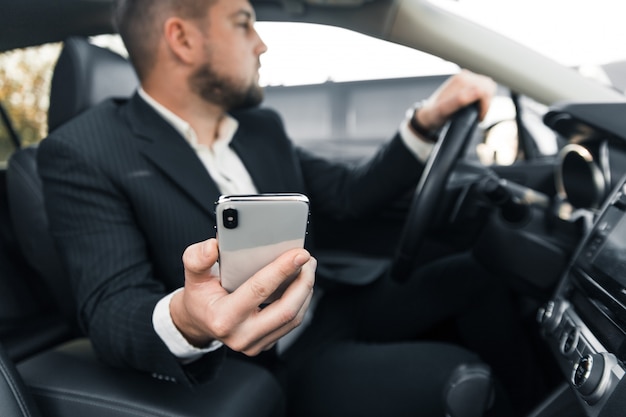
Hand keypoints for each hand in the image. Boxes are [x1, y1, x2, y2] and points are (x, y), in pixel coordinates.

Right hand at [169, 238, 315, 355]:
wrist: (199, 321)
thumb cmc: (200, 295)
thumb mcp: (193, 275)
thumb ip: (197, 259)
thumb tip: (212, 246)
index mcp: (223, 318)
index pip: (259, 290)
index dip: (282, 270)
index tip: (299, 253)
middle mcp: (240, 336)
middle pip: (285, 310)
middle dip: (302, 282)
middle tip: (308, 260)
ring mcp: (254, 344)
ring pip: (293, 318)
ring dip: (305, 291)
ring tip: (307, 268)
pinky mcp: (265, 344)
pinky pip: (290, 324)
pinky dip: (300, 301)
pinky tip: (300, 283)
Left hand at [415, 69, 496, 131]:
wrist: (428, 114)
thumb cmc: (435, 114)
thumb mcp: (444, 110)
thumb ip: (459, 100)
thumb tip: (478, 91)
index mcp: (461, 80)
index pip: (485, 90)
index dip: (485, 107)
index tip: (478, 118)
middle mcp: (465, 76)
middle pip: (489, 87)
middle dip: (486, 103)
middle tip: (477, 115)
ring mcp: (467, 77)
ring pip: (489, 86)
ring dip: (486, 100)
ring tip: (477, 111)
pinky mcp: (468, 81)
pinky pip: (485, 87)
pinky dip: (484, 97)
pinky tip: (476, 105)